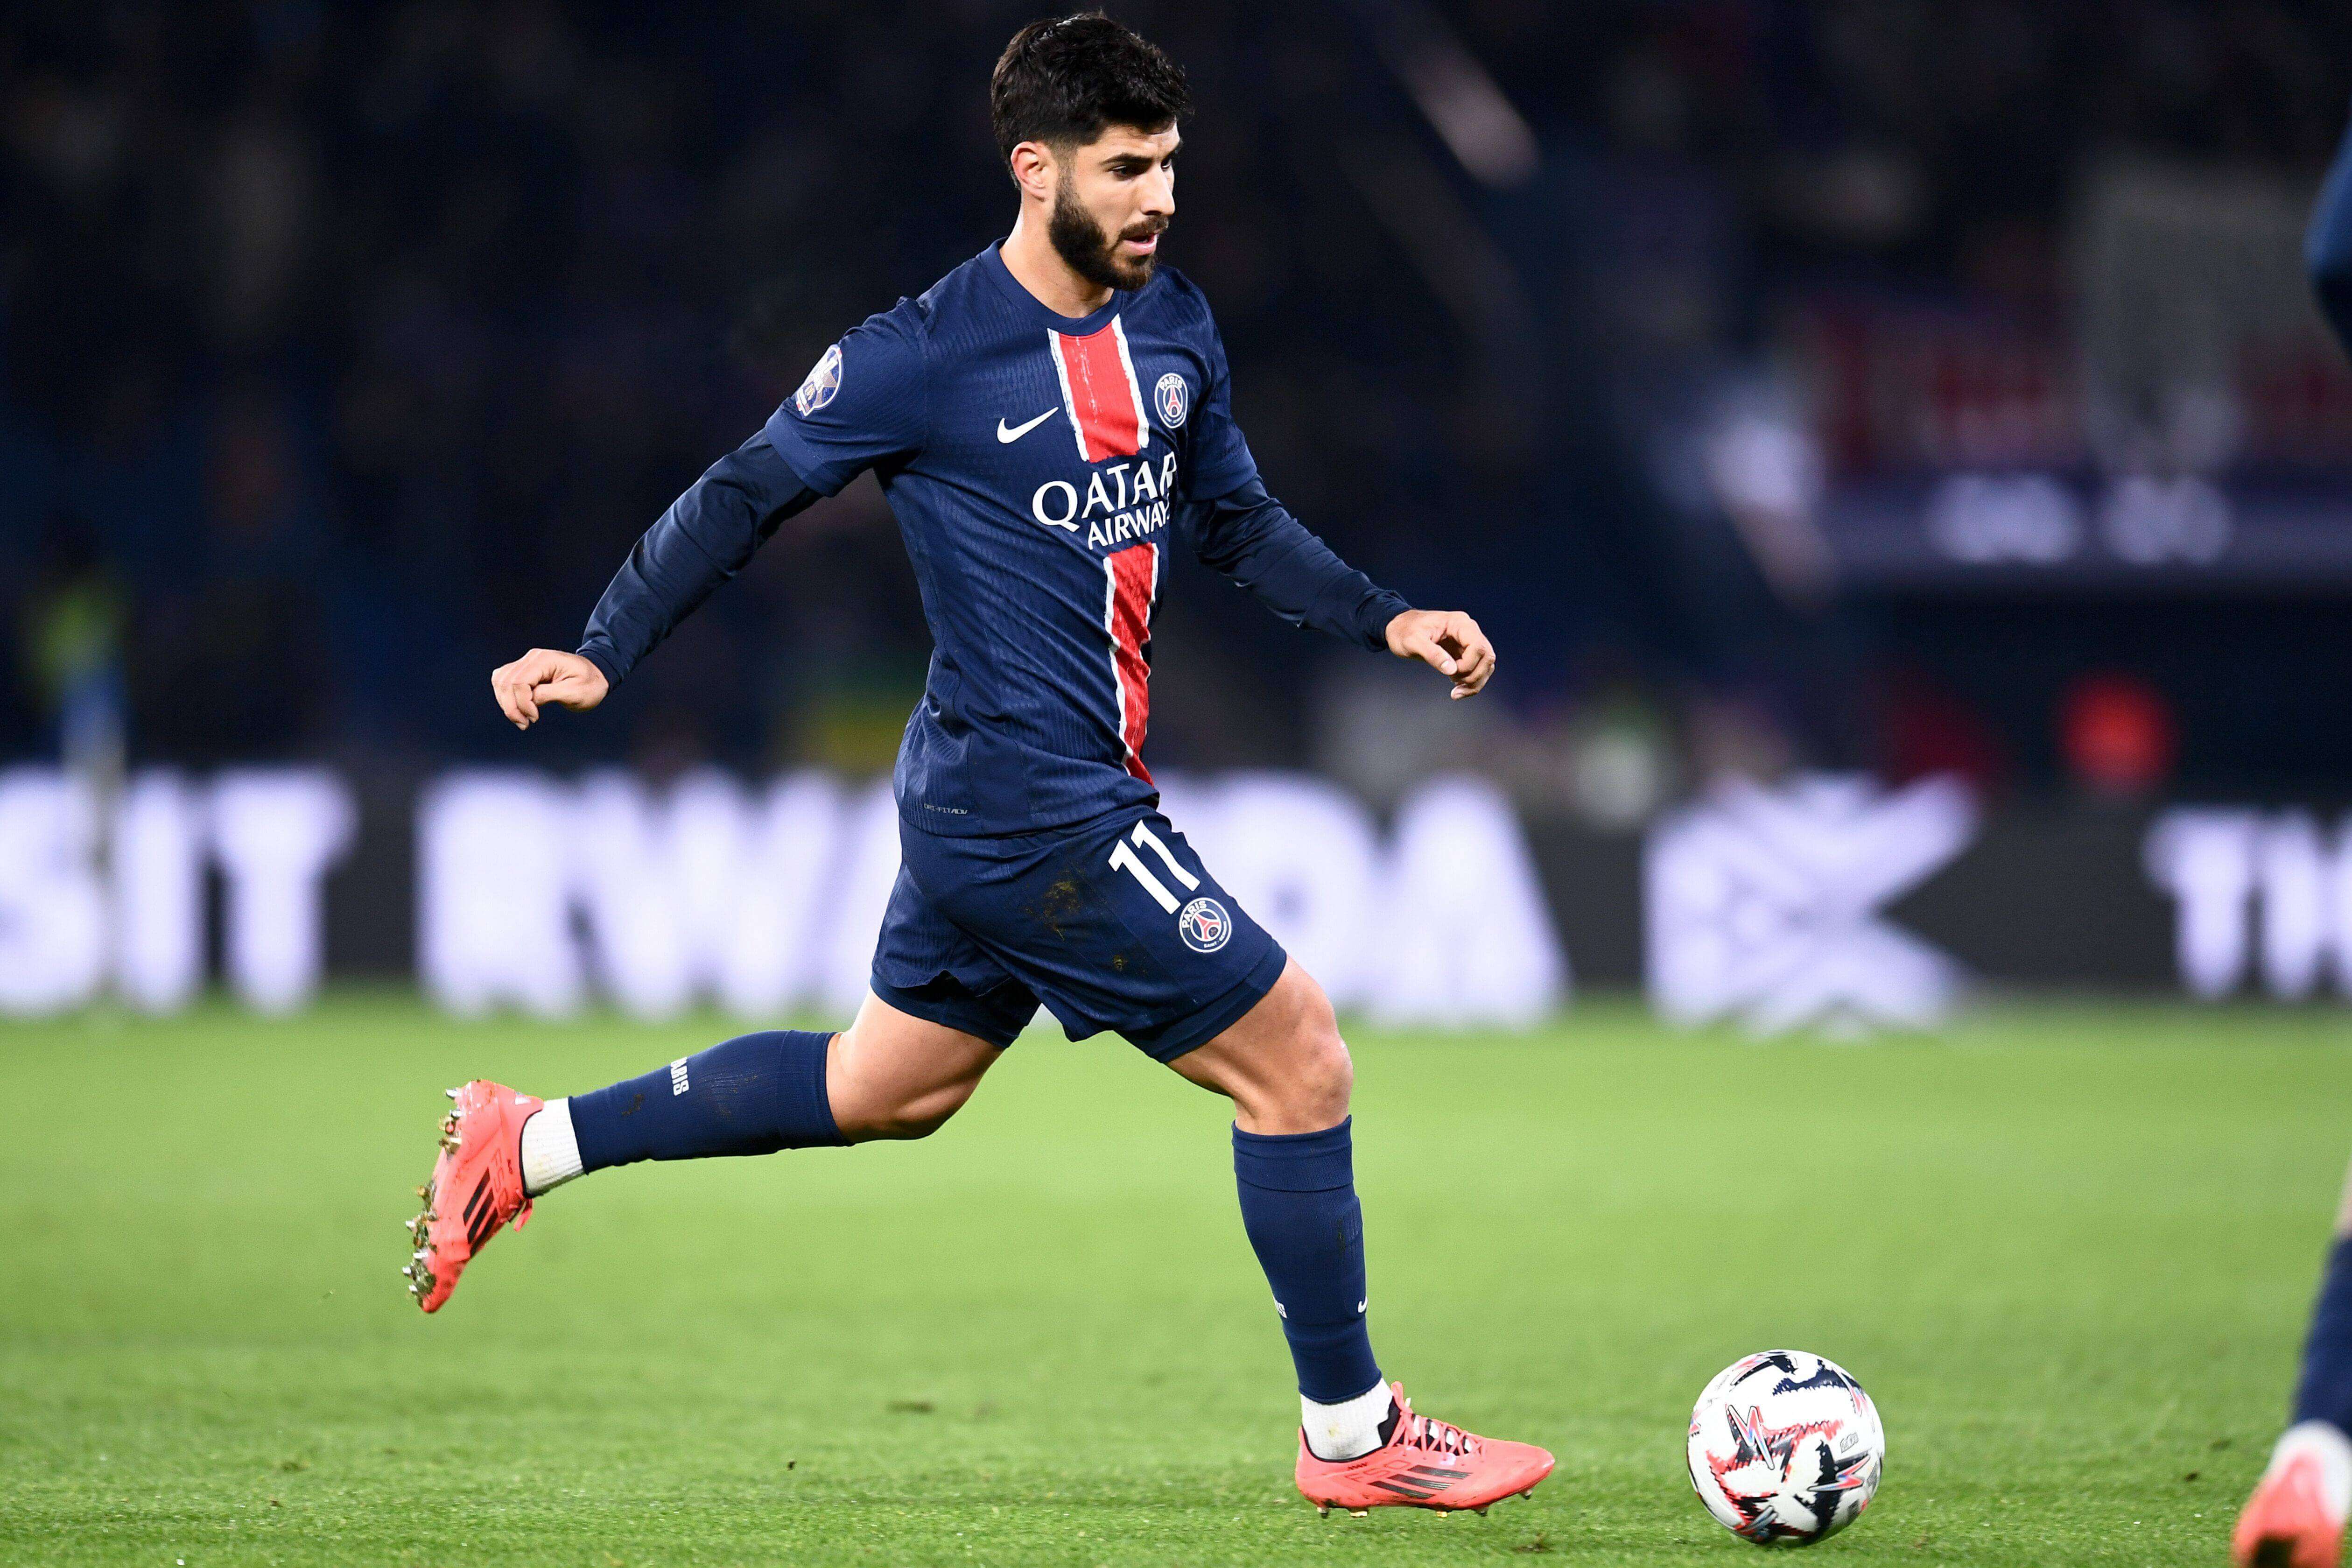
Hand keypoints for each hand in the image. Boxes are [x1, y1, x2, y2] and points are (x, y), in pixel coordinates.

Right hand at [491, 649, 609, 729]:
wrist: (596, 676)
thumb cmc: (590, 684)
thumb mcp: (575, 693)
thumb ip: (549, 694)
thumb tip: (528, 700)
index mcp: (545, 660)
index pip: (519, 681)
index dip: (522, 703)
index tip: (534, 718)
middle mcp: (532, 658)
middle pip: (505, 681)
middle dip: (511, 707)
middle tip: (525, 724)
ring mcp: (527, 663)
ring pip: (500, 681)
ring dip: (506, 703)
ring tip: (522, 719)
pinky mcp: (525, 671)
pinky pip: (505, 682)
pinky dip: (506, 697)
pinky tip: (519, 710)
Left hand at [1385, 609, 1495, 699]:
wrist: (1399, 628)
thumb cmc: (1404, 631)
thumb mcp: (1413, 642)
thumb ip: (1432, 654)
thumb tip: (1452, 670)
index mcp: (1459, 623)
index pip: (1478, 646)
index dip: (1469, 664)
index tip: (1451, 672)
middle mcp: (1467, 631)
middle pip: (1487, 656)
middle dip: (1474, 676)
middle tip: (1455, 686)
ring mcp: (1466, 642)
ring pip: (1485, 665)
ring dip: (1475, 682)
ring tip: (1456, 692)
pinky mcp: (1463, 652)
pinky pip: (1476, 668)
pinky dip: (1471, 682)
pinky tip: (1457, 688)